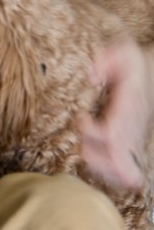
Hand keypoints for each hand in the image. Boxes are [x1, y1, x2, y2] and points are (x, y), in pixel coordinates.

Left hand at [77, 38, 150, 191]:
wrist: (153, 75)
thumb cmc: (134, 65)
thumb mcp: (124, 53)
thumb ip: (106, 60)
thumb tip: (92, 75)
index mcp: (127, 108)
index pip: (112, 132)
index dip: (92, 132)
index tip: (83, 118)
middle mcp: (132, 127)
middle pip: (115, 156)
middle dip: (94, 157)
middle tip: (83, 147)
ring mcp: (133, 137)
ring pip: (123, 168)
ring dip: (101, 169)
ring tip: (88, 156)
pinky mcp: (131, 143)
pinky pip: (126, 170)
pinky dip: (112, 176)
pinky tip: (97, 166)